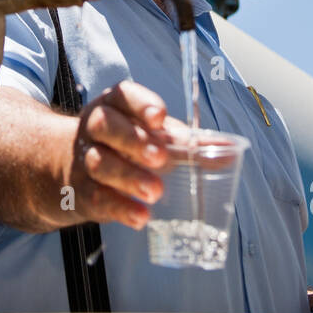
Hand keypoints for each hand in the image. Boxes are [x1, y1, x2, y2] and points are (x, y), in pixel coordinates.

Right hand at [68, 80, 187, 229]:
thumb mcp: (157, 138)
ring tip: (155, 192)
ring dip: (128, 177)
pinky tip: (140, 216)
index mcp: (116, 106)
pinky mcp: (82, 191)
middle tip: (160, 158)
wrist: (80, 171)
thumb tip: (232, 150)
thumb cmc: (129, 147)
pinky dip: (120, 208)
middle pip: (105, 125)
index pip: (124, 96)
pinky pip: (96, 198)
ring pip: (99, 163)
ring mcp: (85, 159)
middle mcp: (96, 128)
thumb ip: (191, 144)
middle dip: (133, 141)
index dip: (141, 105)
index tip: (160, 118)